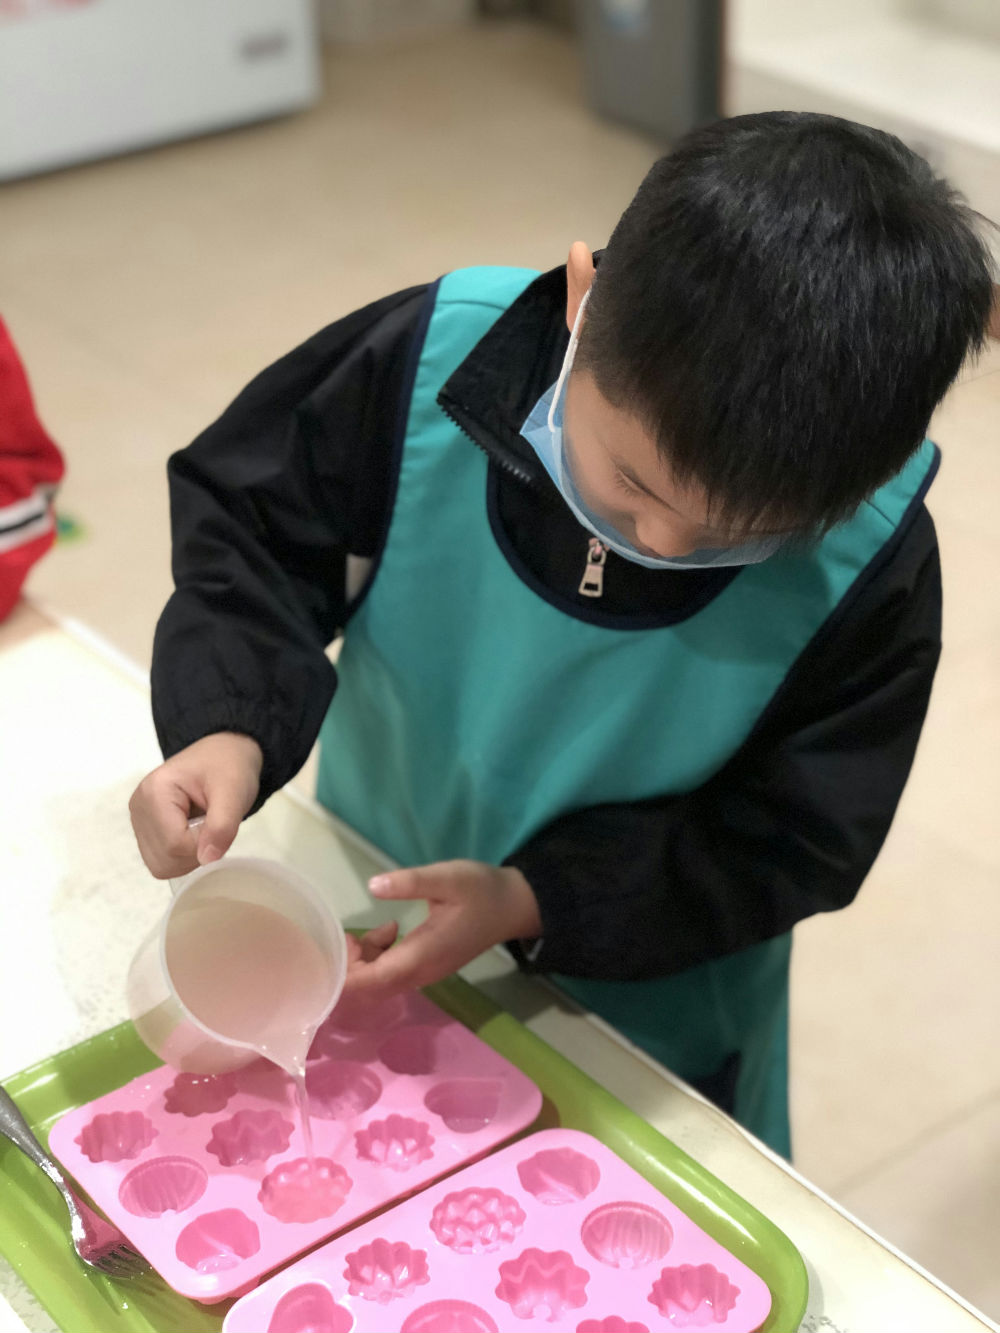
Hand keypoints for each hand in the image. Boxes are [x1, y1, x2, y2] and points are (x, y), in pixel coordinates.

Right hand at [128, 732, 262, 877]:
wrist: (224, 753)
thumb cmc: (230, 766)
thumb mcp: (234, 792)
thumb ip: (222, 826)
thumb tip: (207, 860)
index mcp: (154, 792)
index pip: (174, 844)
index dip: (203, 844)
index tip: (220, 823)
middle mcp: (138, 807)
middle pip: (163, 858)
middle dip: (196, 853)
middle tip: (213, 825)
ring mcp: (138, 820)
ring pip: (161, 864)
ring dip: (190, 856)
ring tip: (204, 826)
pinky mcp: (145, 829)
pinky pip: (162, 860)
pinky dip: (183, 855)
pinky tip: (194, 832)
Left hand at [341, 860, 541, 997]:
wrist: (513, 907)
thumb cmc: (481, 891)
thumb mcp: (448, 878)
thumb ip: (410, 882)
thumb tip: (373, 886)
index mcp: (421, 955)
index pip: (371, 981)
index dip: (344, 975)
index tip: (333, 948)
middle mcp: (420, 973)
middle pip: (369, 988)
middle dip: (348, 966)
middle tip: (347, 934)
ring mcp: (424, 974)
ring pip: (378, 983)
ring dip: (363, 961)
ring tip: (364, 931)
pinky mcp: (426, 968)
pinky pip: (391, 974)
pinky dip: (378, 958)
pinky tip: (388, 931)